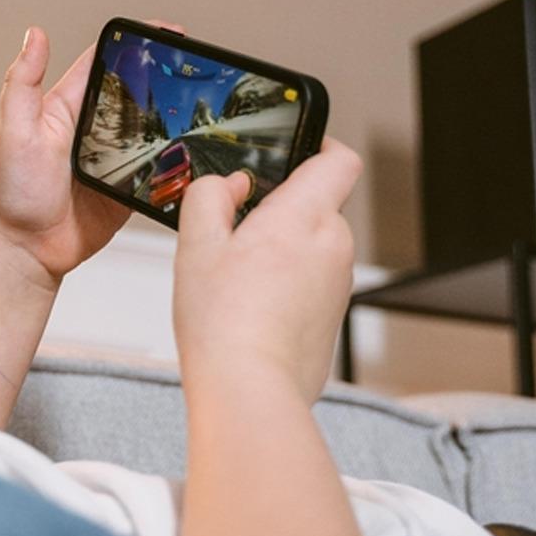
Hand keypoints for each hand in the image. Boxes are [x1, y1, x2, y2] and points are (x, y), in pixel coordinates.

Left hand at [0, 21, 183, 287]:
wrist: (27, 249)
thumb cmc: (14, 193)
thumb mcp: (15, 132)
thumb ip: (22, 84)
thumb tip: (35, 36)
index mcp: (69, 106)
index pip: (106, 63)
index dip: (136, 44)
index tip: (168, 34)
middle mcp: (94, 129)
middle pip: (137, 94)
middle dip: (165, 80)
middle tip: (194, 72)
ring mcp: (114, 159)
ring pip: (153, 131)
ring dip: (174, 121)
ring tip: (200, 111)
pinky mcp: (128, 187)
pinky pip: (157, 170)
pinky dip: (175, 163)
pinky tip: (193, 155)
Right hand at [172, 138, 361, 402]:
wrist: (250, 391)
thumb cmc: (224, 323)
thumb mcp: (196, 244)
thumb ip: (210, 196)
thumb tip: (229, 186)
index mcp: (305, 216)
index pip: (339, 159)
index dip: (320, 145)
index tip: (294, 149)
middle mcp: (333, 246)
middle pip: (318, 205)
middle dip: (281, 210)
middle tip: (235, 231)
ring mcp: (338, 286)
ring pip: (313, 247)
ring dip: (283, 251)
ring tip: (237, 279)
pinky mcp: (331, 319)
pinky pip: (312, 284)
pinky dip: (287, 286)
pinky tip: (251, 309)